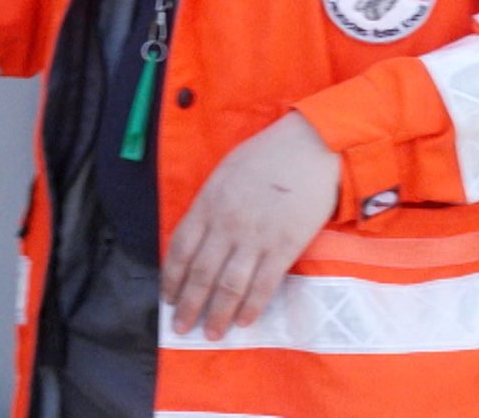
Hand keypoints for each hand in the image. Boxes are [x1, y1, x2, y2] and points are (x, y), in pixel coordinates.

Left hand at [161, 111, 338, 339]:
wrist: (310, 145)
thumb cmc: (266, 155)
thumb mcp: (224, 173)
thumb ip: (209, 206)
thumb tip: (199, 238)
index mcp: (208, 203)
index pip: (180, 248)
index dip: (171, 278)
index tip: (168, 298)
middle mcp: (226, 224)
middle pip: (200, 273)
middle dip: (189, 305)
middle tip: (181, 328)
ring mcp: (256, 237)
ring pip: (229, 285)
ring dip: (218, 313)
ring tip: (211, 333)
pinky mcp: (284, 246)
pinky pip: (264, 284)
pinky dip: (252, 306)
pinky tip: (244, 321)